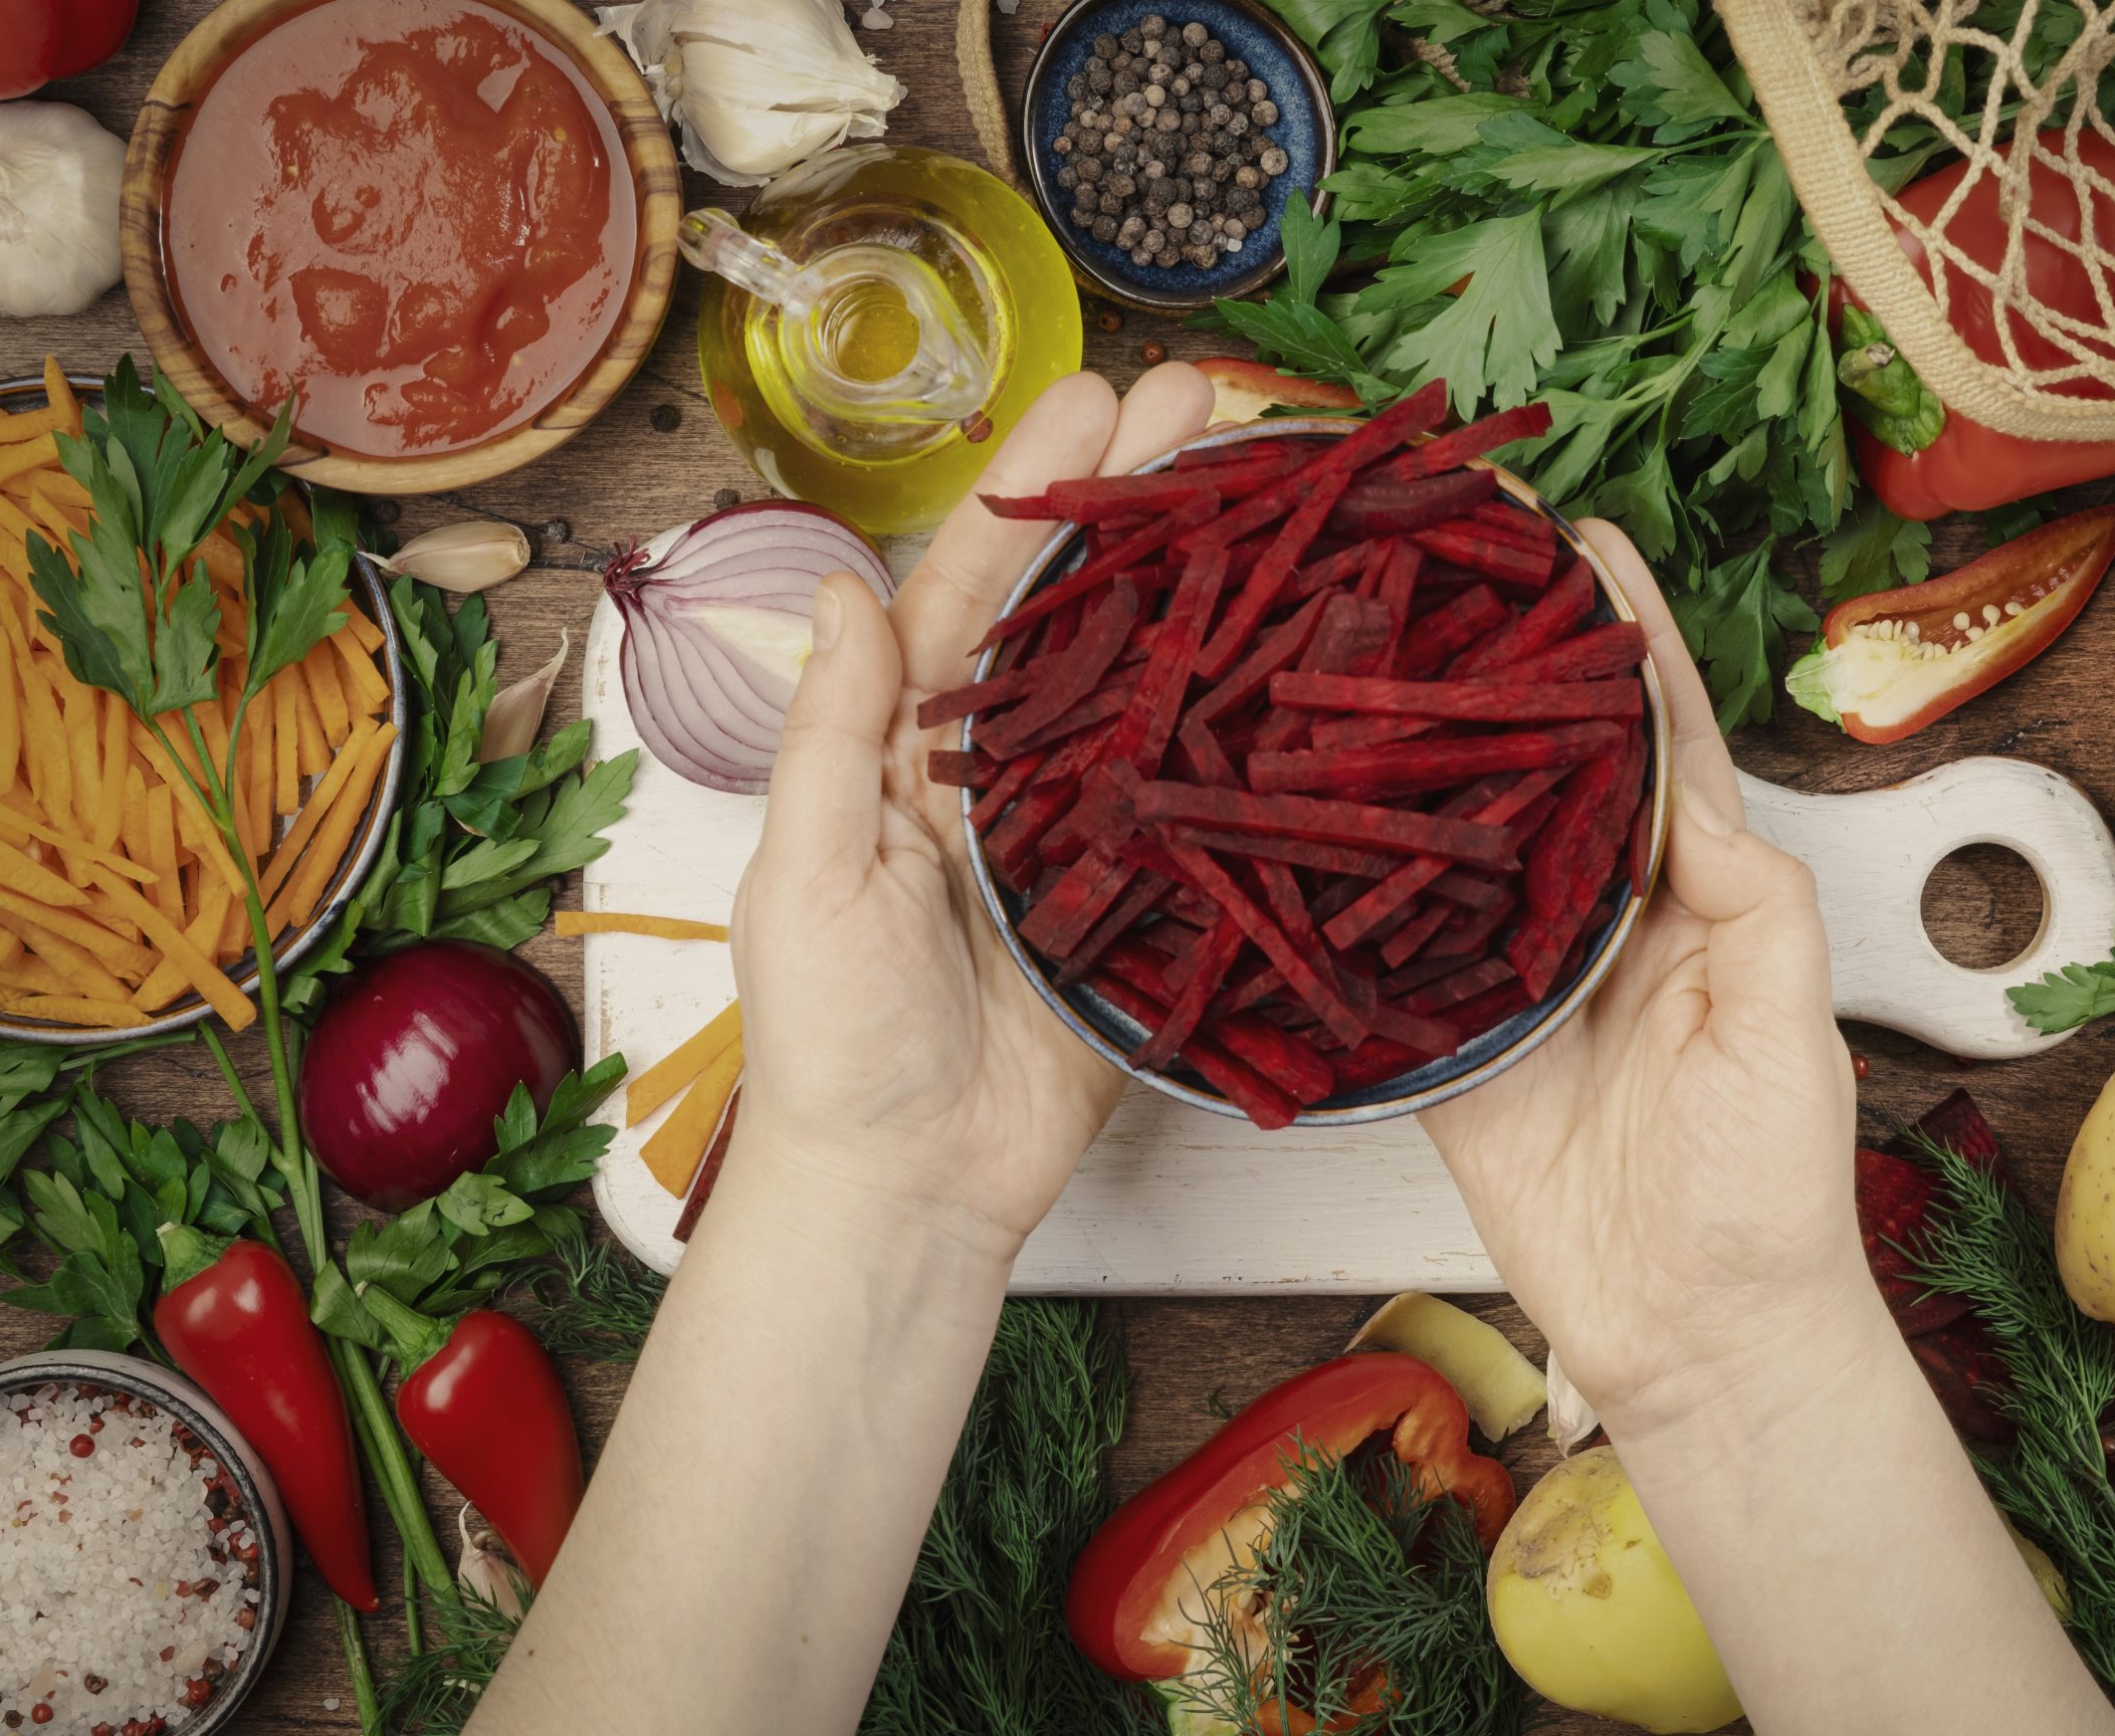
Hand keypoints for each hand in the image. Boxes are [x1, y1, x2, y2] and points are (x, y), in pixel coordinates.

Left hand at [726, 365, 1216, 1250]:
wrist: (908, 1191)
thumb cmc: (831, 1044)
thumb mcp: (804, 877)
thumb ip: (833, 737)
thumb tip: (840, 588)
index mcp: (911, 747)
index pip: (977, 592)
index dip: (1039, 493)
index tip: (1096, 395)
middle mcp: (1008, 771)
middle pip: (1087, 615)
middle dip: (1145, 505)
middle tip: (1219, 405)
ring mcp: (1088, 833)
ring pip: (1159, 689)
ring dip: (1211, 589)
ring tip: (1279, 491)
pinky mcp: (1153, 903)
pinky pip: (1208, 804)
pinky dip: (1254, 731)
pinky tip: (1310, 655)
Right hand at [1418, 520, 1863, 1430]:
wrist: (1696, 1341)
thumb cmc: (1770, 1197)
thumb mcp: (1790, 1035)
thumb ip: (1753, 906)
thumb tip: (1689, 790)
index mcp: (1698, 901)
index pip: (1661, 745)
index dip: (1624, 645)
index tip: (1581, 544)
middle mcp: (1601, 923)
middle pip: (1542, 774)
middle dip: (1500, 675)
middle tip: (1440, 575)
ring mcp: (1518, 985)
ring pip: (1457, 848)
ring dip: (1417, 765)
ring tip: (1358, 663)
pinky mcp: (1452, 1054)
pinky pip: (1395, 962)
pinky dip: (1355, 899)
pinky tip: (1309, 825)